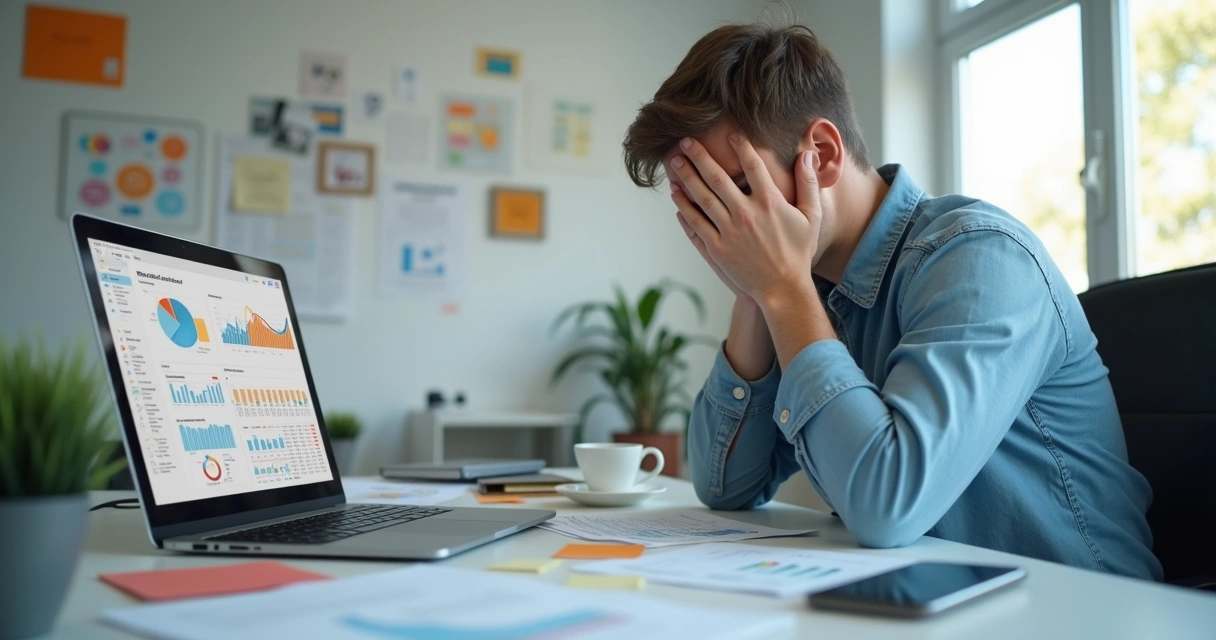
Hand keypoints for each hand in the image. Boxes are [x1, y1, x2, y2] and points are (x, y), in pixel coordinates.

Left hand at [670, 134, 822, 310]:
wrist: (782, 289)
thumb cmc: (798, 252)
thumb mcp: (811, 216)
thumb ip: (808, 183)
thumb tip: (807, 154)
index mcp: (770, 203)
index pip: (752, 166)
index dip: (741, 146)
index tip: (730, 133)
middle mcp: (746, 214)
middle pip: (718, 178)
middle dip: (700, 157)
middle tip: (685, 141)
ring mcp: (729, 232)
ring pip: (702, 198)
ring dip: (687, 178)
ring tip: (675, 163)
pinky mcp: (717, 249)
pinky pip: (696, 224)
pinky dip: (684, 208)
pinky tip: (677, 196)